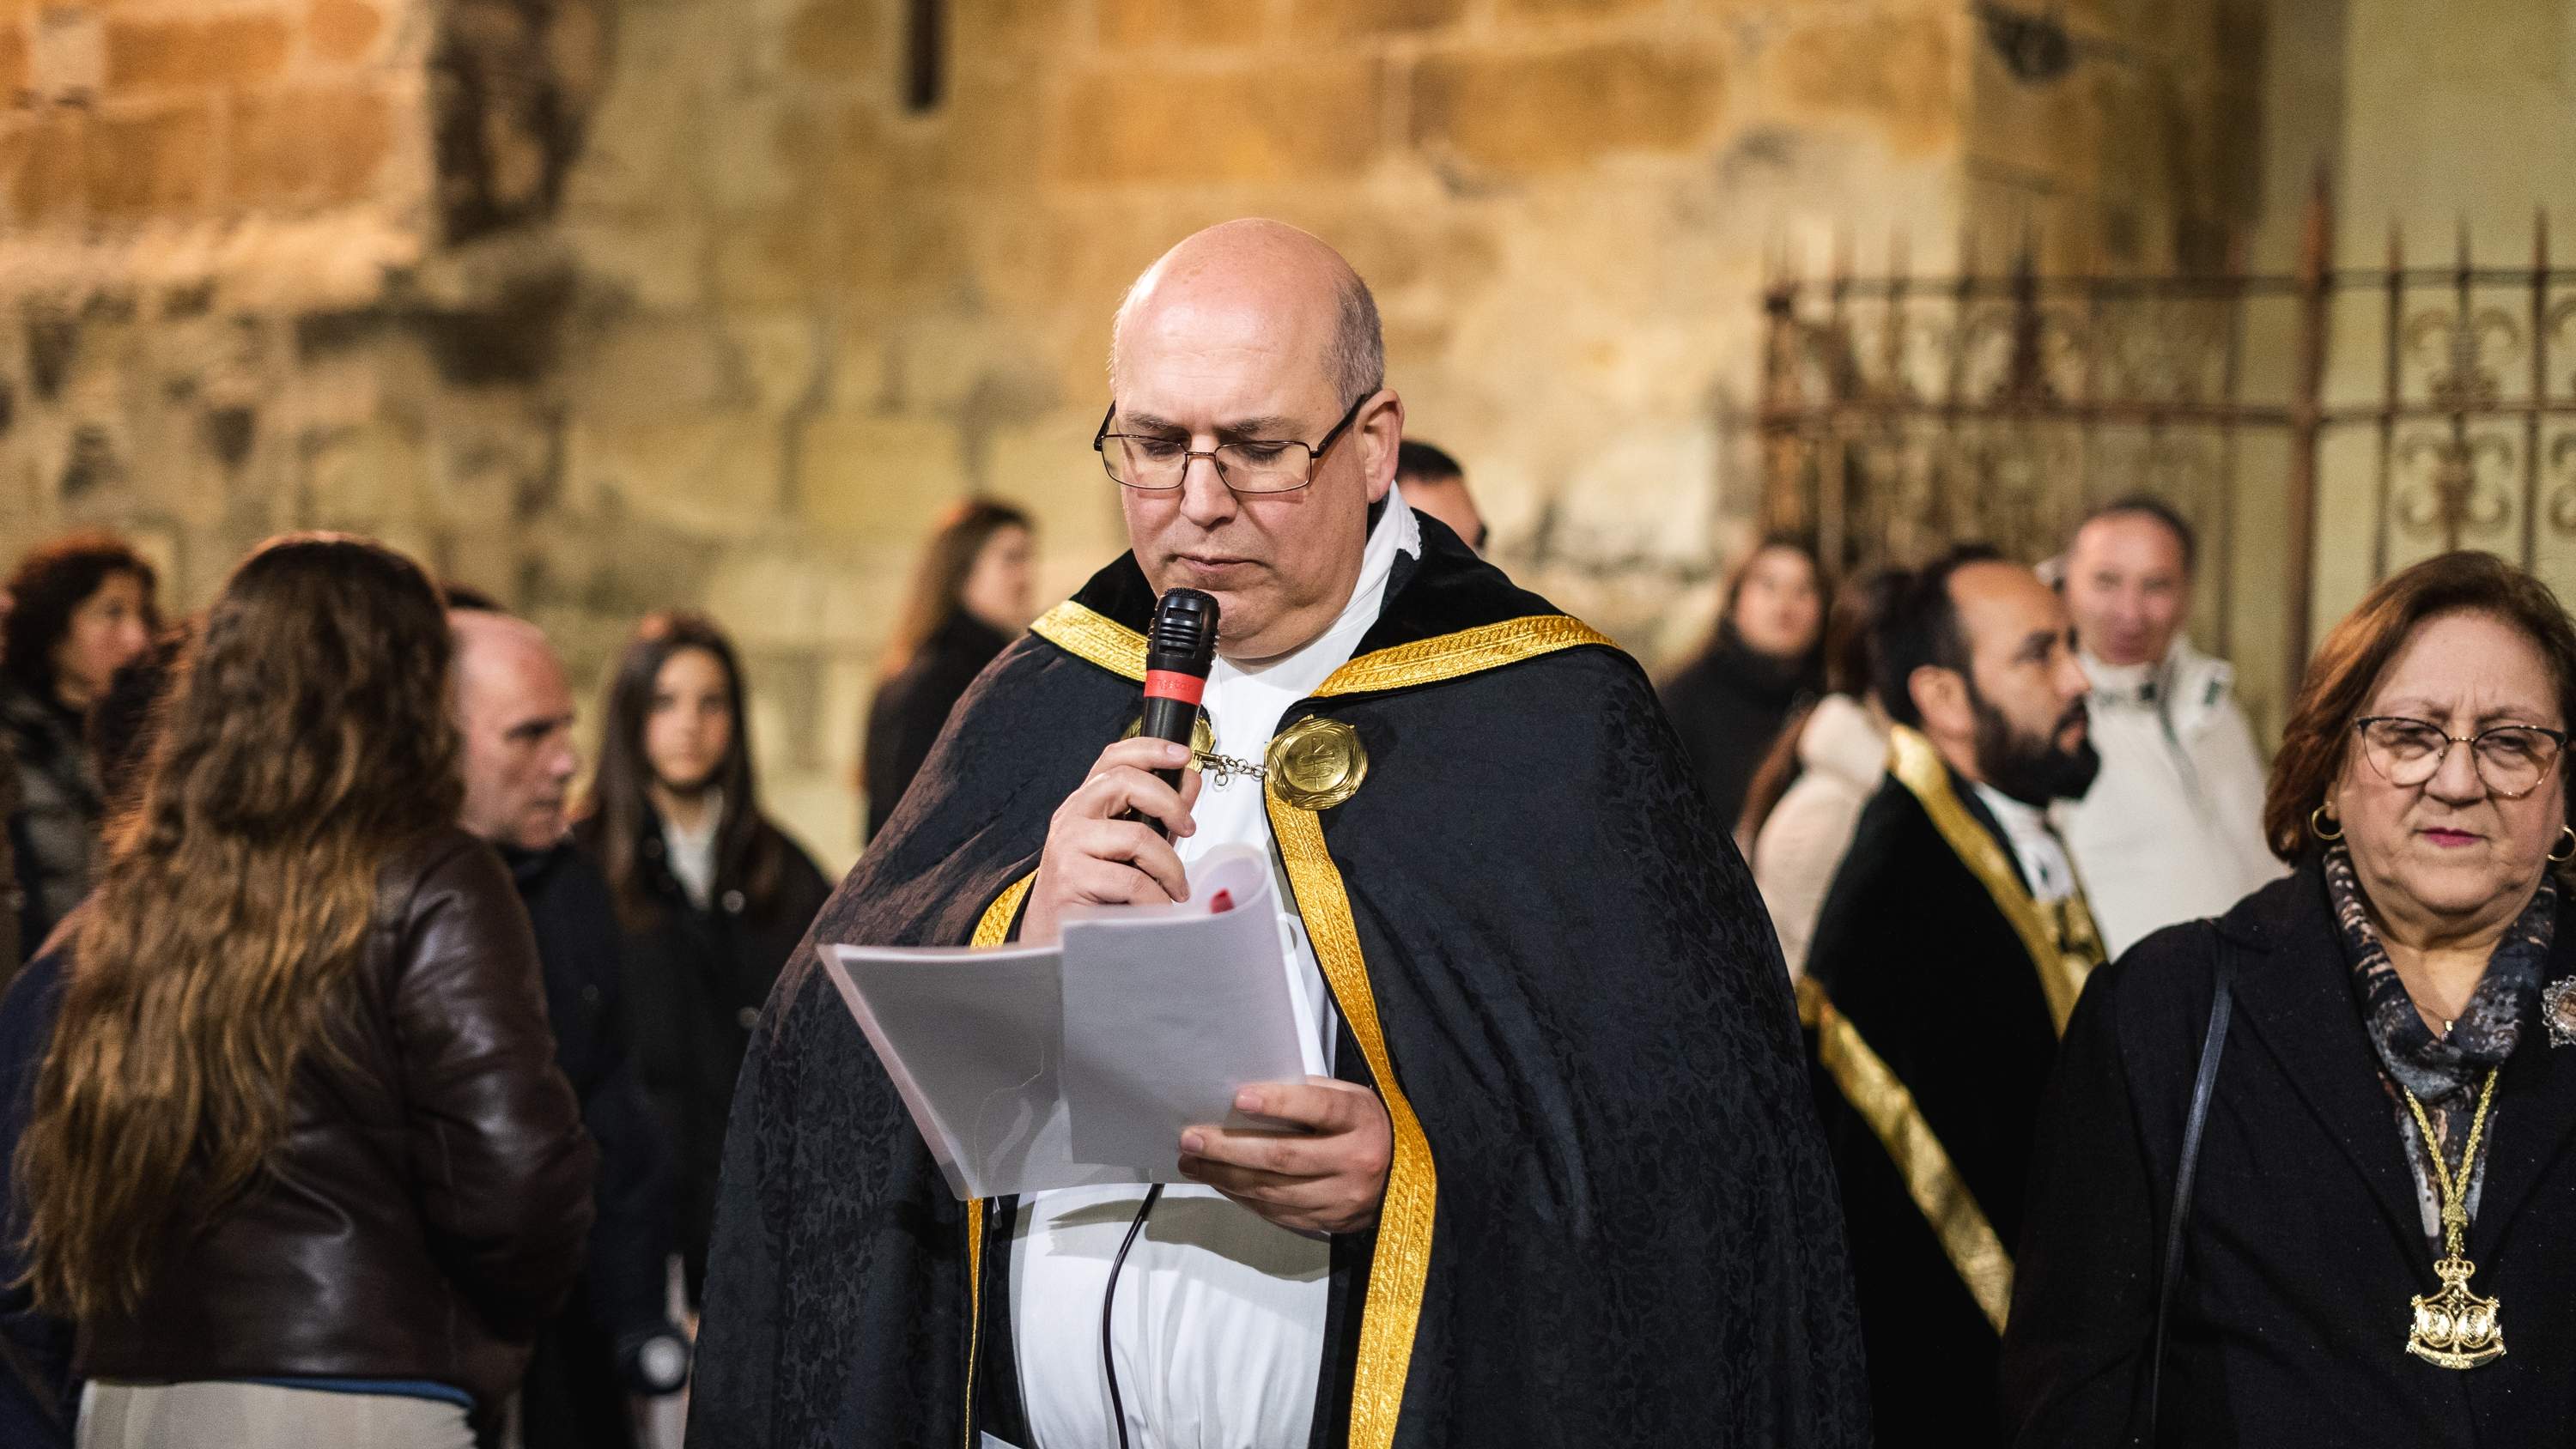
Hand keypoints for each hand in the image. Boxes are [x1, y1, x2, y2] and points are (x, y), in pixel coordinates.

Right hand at [1022, 736, 1204, 945]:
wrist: (1054, 936)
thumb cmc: (1094, 892)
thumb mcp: (1132, 847)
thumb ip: (1158, 814)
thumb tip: (1189, 782)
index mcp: (1087, 803)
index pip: (1114, 758)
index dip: (1150, 749)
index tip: (1183, 756)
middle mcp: (1072, 816)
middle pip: (1125, 781)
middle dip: (1170, 803)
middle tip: (1188, 829)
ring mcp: (1068, 844)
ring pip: (1136, 837)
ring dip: (1169, 866)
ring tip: (1176, 888)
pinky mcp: (1071, 876)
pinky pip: (1131, 880)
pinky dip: (1155, 897)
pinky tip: (1157, 907)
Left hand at [1179, 1077, 1391, 1234]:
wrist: (1405, 1178)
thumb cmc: (1366, 1127)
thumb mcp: (1351, 1098)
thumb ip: (1309, 1094)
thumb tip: (1249, 1097)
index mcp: (1361, 1119)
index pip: (1319, 1109)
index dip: (1279, 1103)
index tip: (1239, 1097)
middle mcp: (1355, 1161)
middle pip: (1285, 1156)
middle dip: (1230, 1148)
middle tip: (1191, 1139)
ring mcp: (1342, 1197)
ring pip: (1274, 1190)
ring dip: (1226, 1177)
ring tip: (1192, 1163)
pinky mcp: (1329, 1222)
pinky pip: (1277, 1212)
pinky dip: (1243, 1197)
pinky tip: (1220, 1183)